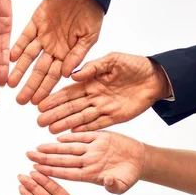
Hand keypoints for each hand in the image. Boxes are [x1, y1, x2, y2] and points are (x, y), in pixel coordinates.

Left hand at [8, 0, 103, 104]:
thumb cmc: (92, 14)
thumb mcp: (90, 37)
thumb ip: (78, 56)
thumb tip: (69, 75)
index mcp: (66, 55)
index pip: (53, 76)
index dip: (45, 89)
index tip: (37, 103)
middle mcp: (52, 49)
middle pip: (38, 71)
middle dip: (30, 86)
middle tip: (20, 100)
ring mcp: (42, 37)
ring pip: (28, 57)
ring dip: (19, 70)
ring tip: (10, 83)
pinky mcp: (35, 23)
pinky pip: (24, 37)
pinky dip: (17, 47)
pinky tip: (11, 58)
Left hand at [27, 131, 144, 194]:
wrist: (141, 160)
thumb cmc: (130, 175)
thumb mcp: (124, 184)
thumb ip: (115, 185)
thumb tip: (107, 183)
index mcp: (90, 174)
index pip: (66, 172)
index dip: (51, 170)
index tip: (36, 169)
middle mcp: (88, 161)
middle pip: (62, 159)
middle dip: (45, 158)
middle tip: (28, 155)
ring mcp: (93, 149)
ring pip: (69, 147)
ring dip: (53, 147)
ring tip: (37, 146)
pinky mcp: (100, 136)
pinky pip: (83, 135)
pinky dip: (71, 135)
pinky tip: (57, 135)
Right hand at [37, 53, 171, 132]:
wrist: (156, 77)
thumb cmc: (134, 65)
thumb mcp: (113, 60)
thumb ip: (94, 67)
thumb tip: (74, 75)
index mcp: (91, 81)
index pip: (69, 92)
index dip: (54, 99)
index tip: (40, 104)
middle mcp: (94, 96)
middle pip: (71, 107)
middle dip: (55, 114)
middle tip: (39, 121)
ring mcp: (103, 108)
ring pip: (81, 117)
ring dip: (66, 124)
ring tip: (50, 130)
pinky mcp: (114, 117)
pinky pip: (97, 124)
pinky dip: (85, 129)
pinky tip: (72, 134)